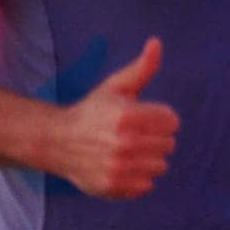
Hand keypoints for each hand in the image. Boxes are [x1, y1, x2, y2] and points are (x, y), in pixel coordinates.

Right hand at [53, 38, 180, 199]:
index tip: (144, 117)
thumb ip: (142, 67)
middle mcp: (123, 143)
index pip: (172, 121)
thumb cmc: (93, 110)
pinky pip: (147, 186)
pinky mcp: (112, 187)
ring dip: (150, 159)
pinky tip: (123, 167)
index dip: (161, 118)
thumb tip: (157, 42)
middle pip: (169, 144)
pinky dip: (139, 179)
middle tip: (134, 134)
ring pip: (161, 166)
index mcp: (127, 116)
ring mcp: (117, 167)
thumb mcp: (116, 86)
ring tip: (129, 151)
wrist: (57, 141)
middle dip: (156, 138)